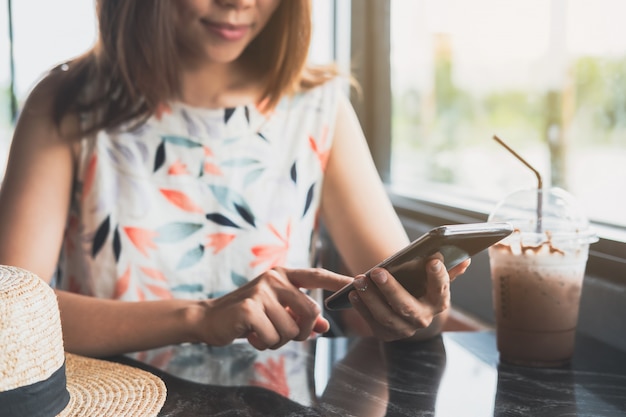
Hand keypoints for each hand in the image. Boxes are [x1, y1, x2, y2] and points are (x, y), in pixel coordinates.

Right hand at [194, 267, 351, 349]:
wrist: (208, 319)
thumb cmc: (246, 317)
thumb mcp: (275, 313)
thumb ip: (299, 316)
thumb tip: (324, 327)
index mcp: (282, 275)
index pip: (316, 275)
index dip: (338, 280)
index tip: (359, 280)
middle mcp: (273, 278)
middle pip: (309, 311)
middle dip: (301, 332)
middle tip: (282, 335)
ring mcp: (261, 291)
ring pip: (290, 329)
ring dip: (277, 340)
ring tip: (259, 332)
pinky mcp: (249, 308)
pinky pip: (272, 337)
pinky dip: (262, 344)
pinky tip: (249, 335)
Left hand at [347, 258, 470, 340]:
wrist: (407, 311)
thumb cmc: (420, 287)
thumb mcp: (433, 279)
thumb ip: (448, 270)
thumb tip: (465, 259)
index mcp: (439, 302)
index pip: (441, 289)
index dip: (439, 276)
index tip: (432, 260)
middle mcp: (423, 319)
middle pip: (406, 306)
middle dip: (390, 289)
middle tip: (377, 271)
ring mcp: (404, 330)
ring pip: (385, 315)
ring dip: (370, 297)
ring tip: (359, 279)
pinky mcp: (386, 335)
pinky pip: (372, 322)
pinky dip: (361, 307)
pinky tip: (352, 293)